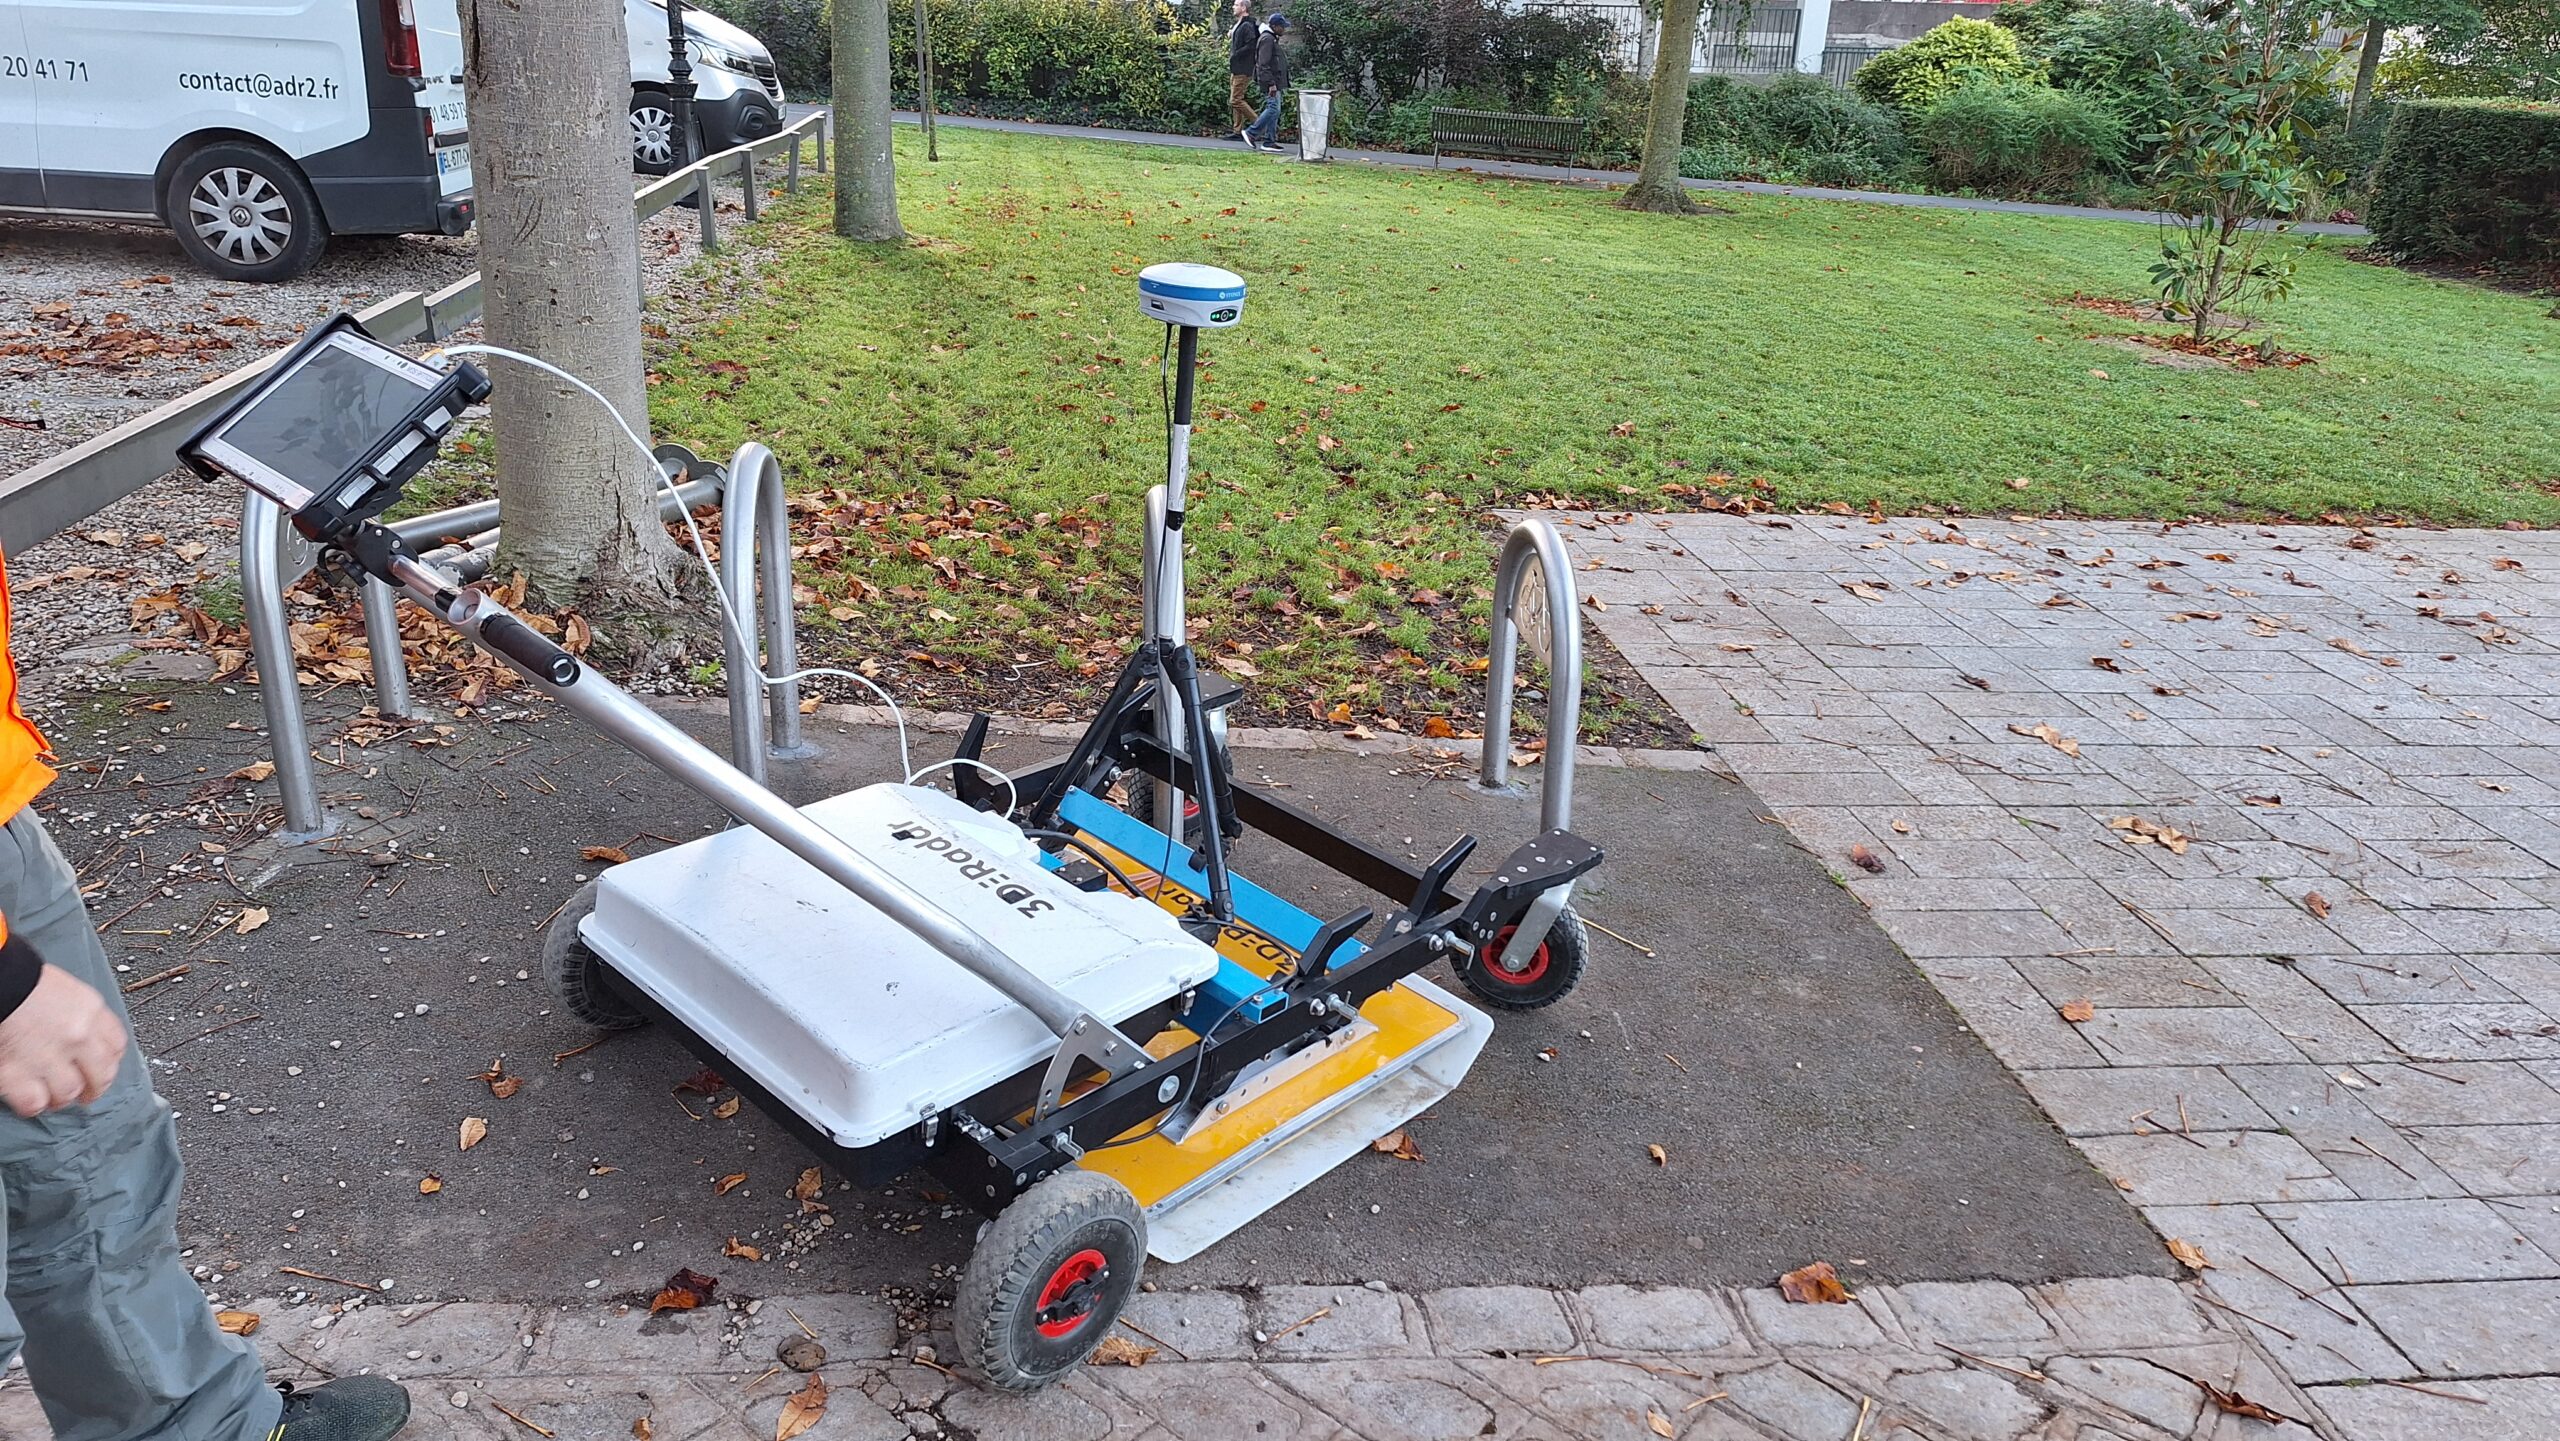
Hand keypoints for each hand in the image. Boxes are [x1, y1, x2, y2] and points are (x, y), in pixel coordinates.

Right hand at [0, 965, 127, 1115]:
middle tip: (87, 1092)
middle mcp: (77, 1036)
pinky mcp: (17, 1074)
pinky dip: (34, 1105)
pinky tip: (31, 1100)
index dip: (110, 1060)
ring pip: (70, 1092)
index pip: (116, 1044)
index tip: (103, 1066)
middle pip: (101, 1074)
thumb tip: (84, 1034)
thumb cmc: (20, 981)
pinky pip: (35, 1102)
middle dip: (95, 1087)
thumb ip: (78, 1013)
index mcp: (90, 1010)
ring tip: (55, 1097)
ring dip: (63, 1098)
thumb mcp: (63, 989)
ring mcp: (49, 1057)